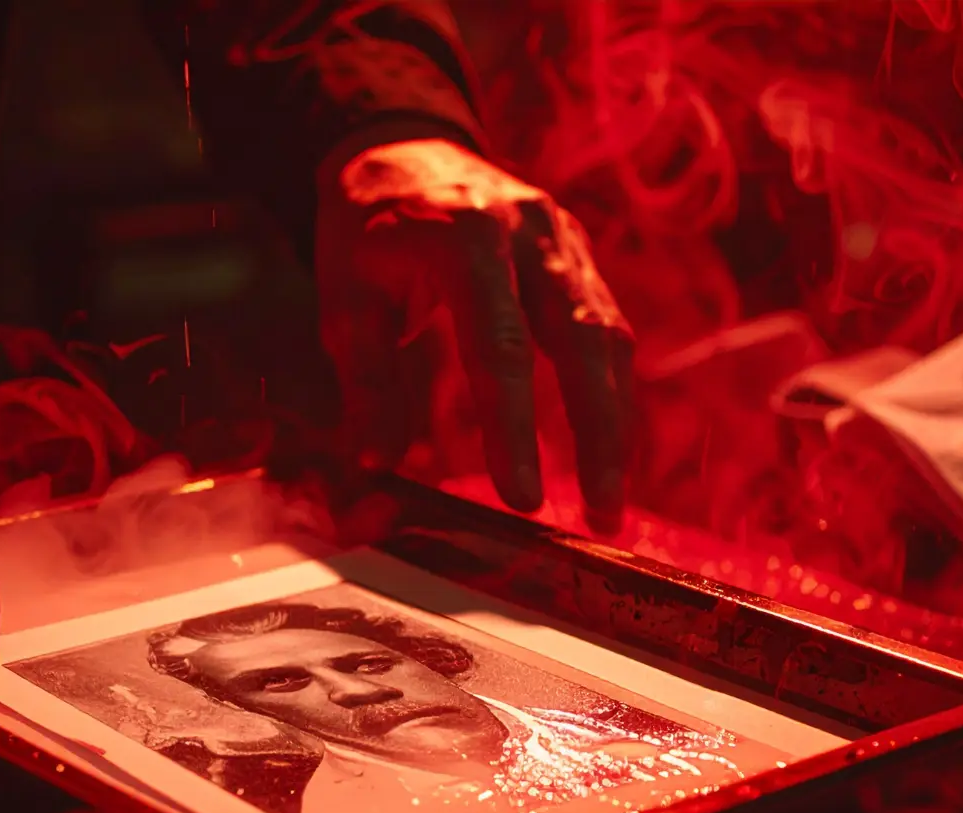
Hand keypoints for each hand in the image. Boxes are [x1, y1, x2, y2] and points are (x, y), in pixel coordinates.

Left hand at [316, 133, 633, 530]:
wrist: (399, 147)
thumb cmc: (366, 232)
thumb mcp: (346, 300)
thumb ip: (368, 382)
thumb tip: (380, 466)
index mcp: (462, 236)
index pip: (497, 347)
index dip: (514, 429)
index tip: (522, 499)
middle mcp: (529, 230)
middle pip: (581, 342)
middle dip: (599, 436)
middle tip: (604, 515)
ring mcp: (563, 238)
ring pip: (609, 337)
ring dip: (616, 424)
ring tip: (611, 503)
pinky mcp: (580, 252)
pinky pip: (609, 327)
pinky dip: (613, 392)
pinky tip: (611, 450)